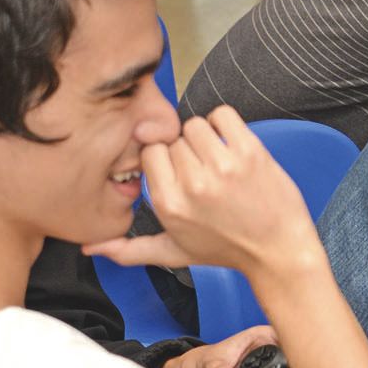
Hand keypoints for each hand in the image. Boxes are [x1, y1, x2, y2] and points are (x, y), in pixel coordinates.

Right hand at [83, 107, 321, 282]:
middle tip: (207, 175)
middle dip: (187, 153)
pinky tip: (233, 146)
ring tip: (220, 162)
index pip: (150, 153)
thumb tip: (90, 248)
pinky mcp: (250, 152)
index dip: (165, 160)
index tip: (181, 173)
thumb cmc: (227, 250)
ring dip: (207, 138)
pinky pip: (223, 114)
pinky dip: (227, 123)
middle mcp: (192, 185)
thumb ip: (130, 249)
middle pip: (173, 140)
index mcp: (169, 204)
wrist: (278, 252)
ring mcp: (222, 167)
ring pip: (195, 125)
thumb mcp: (174, 252)